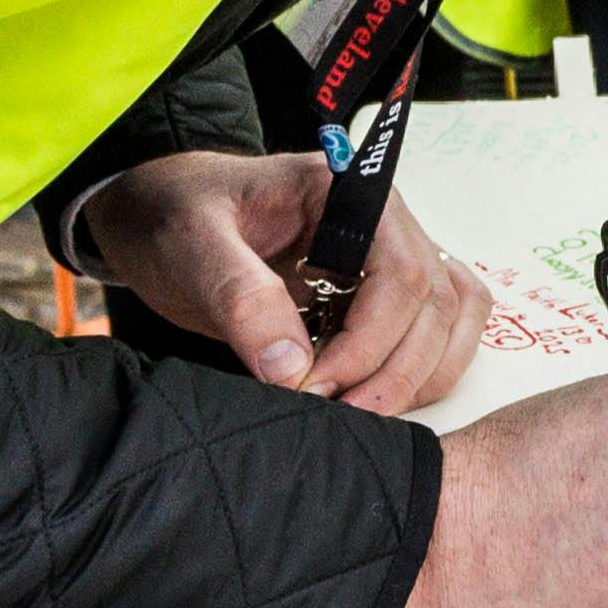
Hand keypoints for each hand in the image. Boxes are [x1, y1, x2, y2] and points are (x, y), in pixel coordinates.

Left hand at [64, 151, 494, 413]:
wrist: (158, 219)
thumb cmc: (173, 216)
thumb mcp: (190, 246)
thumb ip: (241, 298)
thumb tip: (291, 369)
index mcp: (347, 192)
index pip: (401, 273)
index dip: (369, 343)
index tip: (313, 388)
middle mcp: (385, 221)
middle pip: (435, 304)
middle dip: (391, 373)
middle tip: (330, 416)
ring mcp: (391, 255)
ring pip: (450, 320)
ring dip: (415, 378)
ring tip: (350, 414)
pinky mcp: (382, 291)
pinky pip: (440, 329)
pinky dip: (422, 372)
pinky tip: (371, 396)